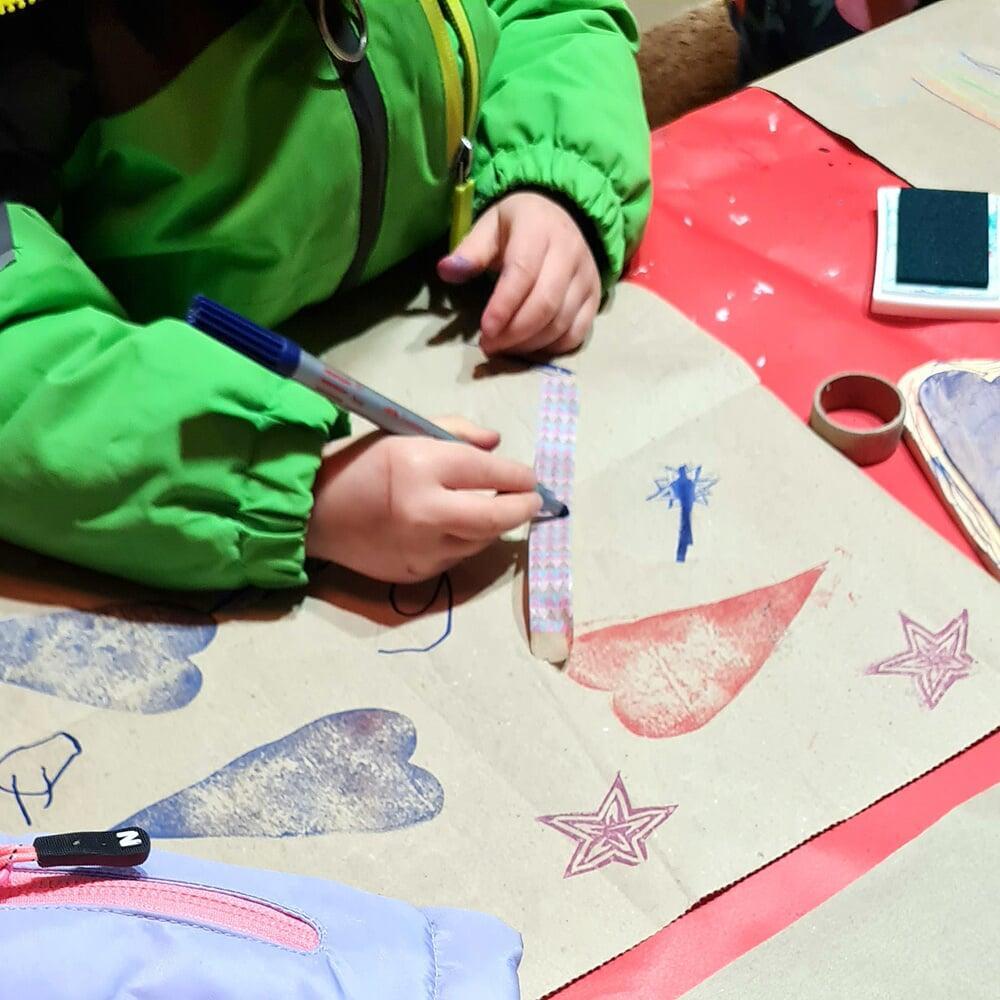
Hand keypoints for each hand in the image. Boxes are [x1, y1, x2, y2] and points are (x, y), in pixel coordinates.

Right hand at [306, 418, 540, 582]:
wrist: (313, 512)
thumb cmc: (360, 463)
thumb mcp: (405, 431)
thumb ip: (456, 432)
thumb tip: (497, 446)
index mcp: (420, 467)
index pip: (489, 472)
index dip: (518, 475)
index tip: (529, 476)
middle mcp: (426, 511)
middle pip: (496, 517)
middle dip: (523, 507)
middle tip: (533, 500)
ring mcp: (422, 549)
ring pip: (482, 540)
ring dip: (495, 524)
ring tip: (495, 507)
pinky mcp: (417, 572)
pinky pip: (457, 556)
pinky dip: (466, 540)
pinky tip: (458, 526)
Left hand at [437, 192, 600, 356]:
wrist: (563, 214)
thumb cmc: (519, 225)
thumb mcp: (490, 226)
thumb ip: (470, 251)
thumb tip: (446, 271)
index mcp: (539, 230)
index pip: (523, 274)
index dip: (503, 307)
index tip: (485, 330)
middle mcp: (569, 253)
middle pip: (545, 304)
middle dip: (514, 332)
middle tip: (489, 345)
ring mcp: (587, 277)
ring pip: (561, 323)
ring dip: (530, 344)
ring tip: (504, 347)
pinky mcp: (595, 297)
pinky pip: (577, 332)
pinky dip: (553, 348)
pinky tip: (530, 347)